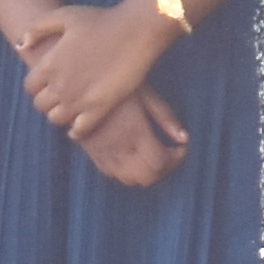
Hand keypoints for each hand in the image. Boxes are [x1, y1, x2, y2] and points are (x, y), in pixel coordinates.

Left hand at [19, 0, 175, 139]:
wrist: (135, 30)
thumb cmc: (101, 20)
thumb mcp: (64, 15)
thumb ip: (37, 29)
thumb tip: (21, 45)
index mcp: (49, 64)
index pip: (29, 87)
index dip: (37, 85)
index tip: (47, 82)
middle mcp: (60, 85)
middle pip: (40, 105)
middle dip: (47, 100)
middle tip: (60, 93)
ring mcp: (79, 99)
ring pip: (56, 119)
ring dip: (60, 114)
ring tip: (70, 106)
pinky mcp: (100, 108)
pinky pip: (80, 130)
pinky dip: (76, 131)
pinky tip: (79, 124)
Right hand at [72, 92, 190, 188]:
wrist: (78, 83)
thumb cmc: (116, 83)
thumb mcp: (146, 95)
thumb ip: (166, 117)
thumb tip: (185, 139)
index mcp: (135, 132)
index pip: (160, 163)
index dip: (176, 160)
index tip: (181, 148)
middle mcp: (119, 147)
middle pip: (147, 177)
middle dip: (164, 170)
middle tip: (170, 155)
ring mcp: (103, 153)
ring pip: (129, 180)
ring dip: (145, 173)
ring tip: (153, 156)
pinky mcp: (92, 152)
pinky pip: (112, 174)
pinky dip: (126, 172)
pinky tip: (132, 156)